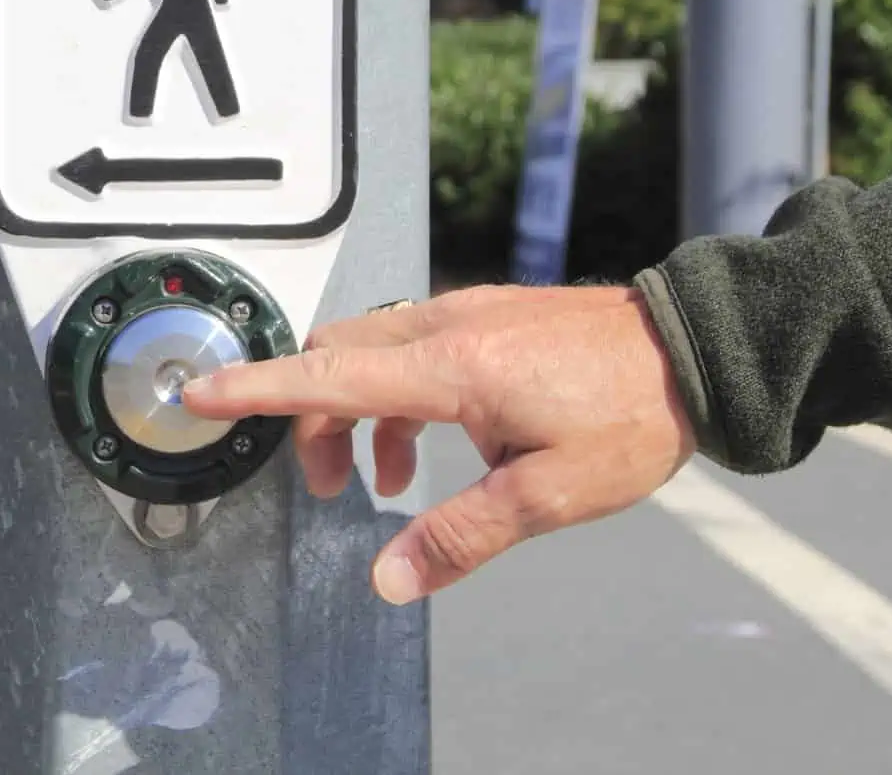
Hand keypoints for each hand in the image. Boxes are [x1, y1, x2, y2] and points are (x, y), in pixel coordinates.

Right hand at [182, 285, 696, 603]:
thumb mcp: (549, 494)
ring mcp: (464, 313)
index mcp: (449, 367)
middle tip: (336, 491)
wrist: (692, 348)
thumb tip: (388, 578)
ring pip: (368, 351)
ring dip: (355, 412)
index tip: (199, 393)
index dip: (256, 388)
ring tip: (383, 481)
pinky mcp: (484, 314)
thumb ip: (461, 534)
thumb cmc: (629, 415)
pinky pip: (408, 345)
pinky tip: (436, 445)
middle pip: (335, 359)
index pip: (326, 376)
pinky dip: (394, 395)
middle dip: (312, 420)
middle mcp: (444, 326)